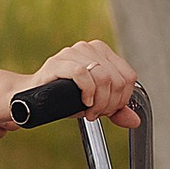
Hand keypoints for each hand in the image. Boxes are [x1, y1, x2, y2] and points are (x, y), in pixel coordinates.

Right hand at [24, 38, 141, 122]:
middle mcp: (89, 48)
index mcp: (102, 52)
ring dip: (99, 101)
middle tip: (96, 113)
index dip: (122, 99)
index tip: (108, 110)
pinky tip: (83, 102)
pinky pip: (82, 74)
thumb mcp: (96, 102)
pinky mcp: (57, 62)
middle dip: (109, 104)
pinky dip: (87, 92)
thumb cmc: (64, 97)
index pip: (128, 76)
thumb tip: (135, 120)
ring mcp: (73, 52)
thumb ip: (116, 109)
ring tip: (88, 110)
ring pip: (103, 77)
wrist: (34, 97)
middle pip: (117, 80)